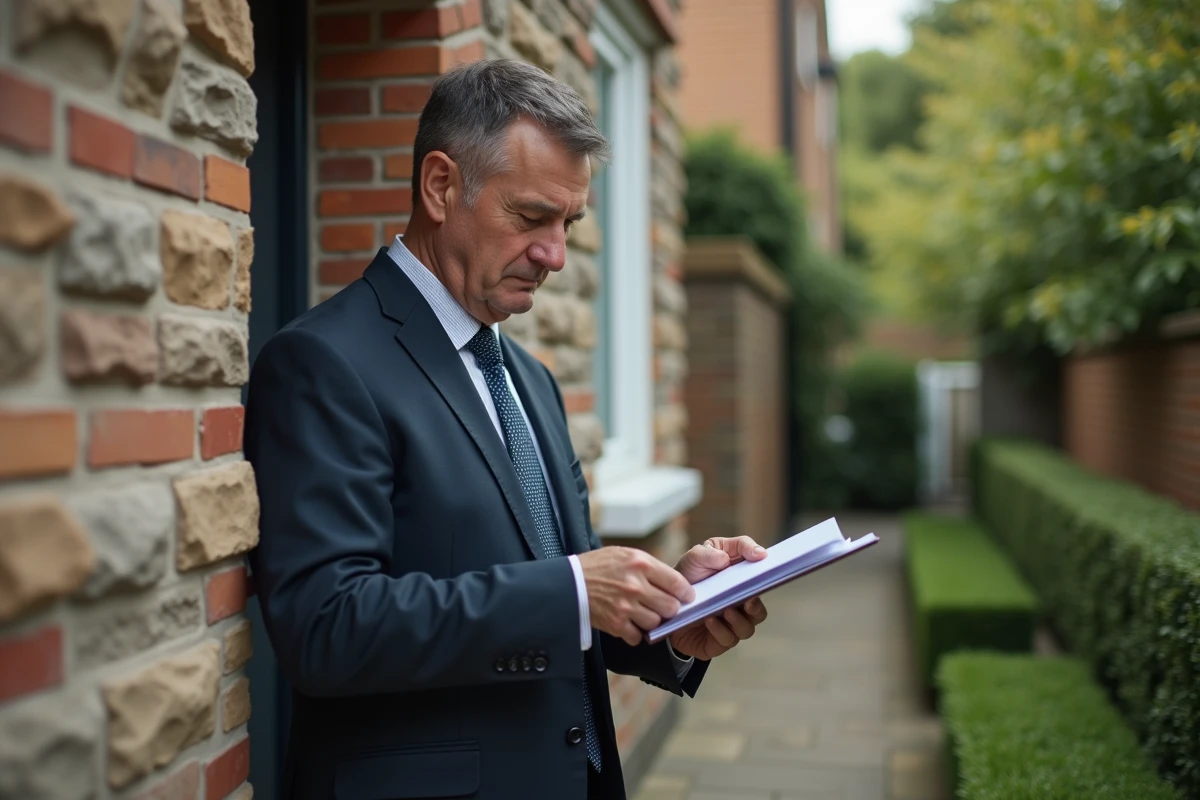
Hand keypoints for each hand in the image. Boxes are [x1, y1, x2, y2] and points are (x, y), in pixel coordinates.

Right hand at [578, 547, 695, 646]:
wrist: (568, 583)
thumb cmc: (597, 566)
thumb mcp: (624, 555)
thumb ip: (649, 567)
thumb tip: (672, 582)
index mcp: (640, 564)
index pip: (677, 582)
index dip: (686, 592)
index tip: (686, 597)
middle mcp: (636, 585)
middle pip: (671, 606)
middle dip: (670, 608)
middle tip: (664, 607)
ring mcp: (626, 606)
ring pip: (656, 623)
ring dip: (652, 621)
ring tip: (644, 614)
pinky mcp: (615, 623)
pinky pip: (638, 637)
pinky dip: (636, 633)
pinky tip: (629, 623)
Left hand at [668, 536, 769, 659]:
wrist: (666, 606)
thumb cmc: (688, 577)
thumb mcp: (694, 558)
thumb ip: (710, 552)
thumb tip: (725, 559)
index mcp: (742, 577)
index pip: (761, 570)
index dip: (763, 564)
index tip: (760, 558)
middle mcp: (742, 601)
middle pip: (759, 606)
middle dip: (756, 604)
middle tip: (749, 598)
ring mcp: (732, 622)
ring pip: (748, 627)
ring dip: (738, 620)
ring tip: (725, 610)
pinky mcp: (720, 639)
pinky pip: (727, 639)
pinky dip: (720, 630)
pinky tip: (709, 620)